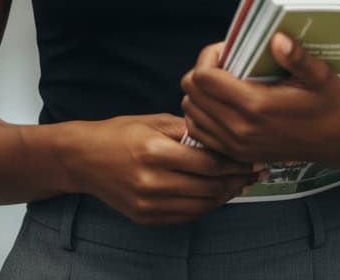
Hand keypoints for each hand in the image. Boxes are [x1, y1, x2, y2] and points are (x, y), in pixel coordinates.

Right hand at [69, 113, 262, 225]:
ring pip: (200, 206)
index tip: (251, 157)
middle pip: (207, 187)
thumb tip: (221, 137)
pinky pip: (185, 216)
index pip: (207, 163)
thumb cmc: (121, 132)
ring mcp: (148, 204)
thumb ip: (188, 130)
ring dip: (224, 196)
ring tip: (241, 184)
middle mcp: (152, 182)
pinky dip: (205, 206)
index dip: (234, 162)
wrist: (84, 158)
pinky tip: (216, 195)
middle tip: (255, 172)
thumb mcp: (154, 121)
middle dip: (235, 180)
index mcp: (155, 152)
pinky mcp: (146, 218)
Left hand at [180, 34, 339, 164]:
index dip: (209, 56)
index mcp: (255, 105)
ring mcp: (236, 145)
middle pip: (191, 93)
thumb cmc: (327, 104)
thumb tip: (276, 38)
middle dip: (202, 71)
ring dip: (200, 93)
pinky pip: (199, 132)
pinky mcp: (236, 154)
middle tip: (224, 63)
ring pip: (191, 113)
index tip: (227, 49)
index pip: (203, 77)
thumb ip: (296, 57)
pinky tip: (221, 102)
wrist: (337, 142)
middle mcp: (239, 128)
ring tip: (222, 82)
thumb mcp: (319, 75)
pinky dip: (202, 114)